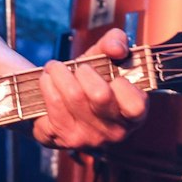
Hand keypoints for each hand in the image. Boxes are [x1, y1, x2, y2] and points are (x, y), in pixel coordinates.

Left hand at [32, 28, 147, 153]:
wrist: (60, 102)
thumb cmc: (91, 79)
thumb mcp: (105, 58)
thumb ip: (116, 43)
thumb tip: (116, 48)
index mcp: (133, 116)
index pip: (135, 105)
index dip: (122, 85)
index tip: (110, 75)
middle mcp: (113, 132)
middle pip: (100, 95)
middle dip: (84, 71)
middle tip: (78, 67)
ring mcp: (87, 139)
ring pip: (72, 96)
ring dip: (59, 73)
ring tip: (55, 68)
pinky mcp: (60, 139)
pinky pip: (52, 104)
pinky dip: (46, 85)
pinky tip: (47, 82)